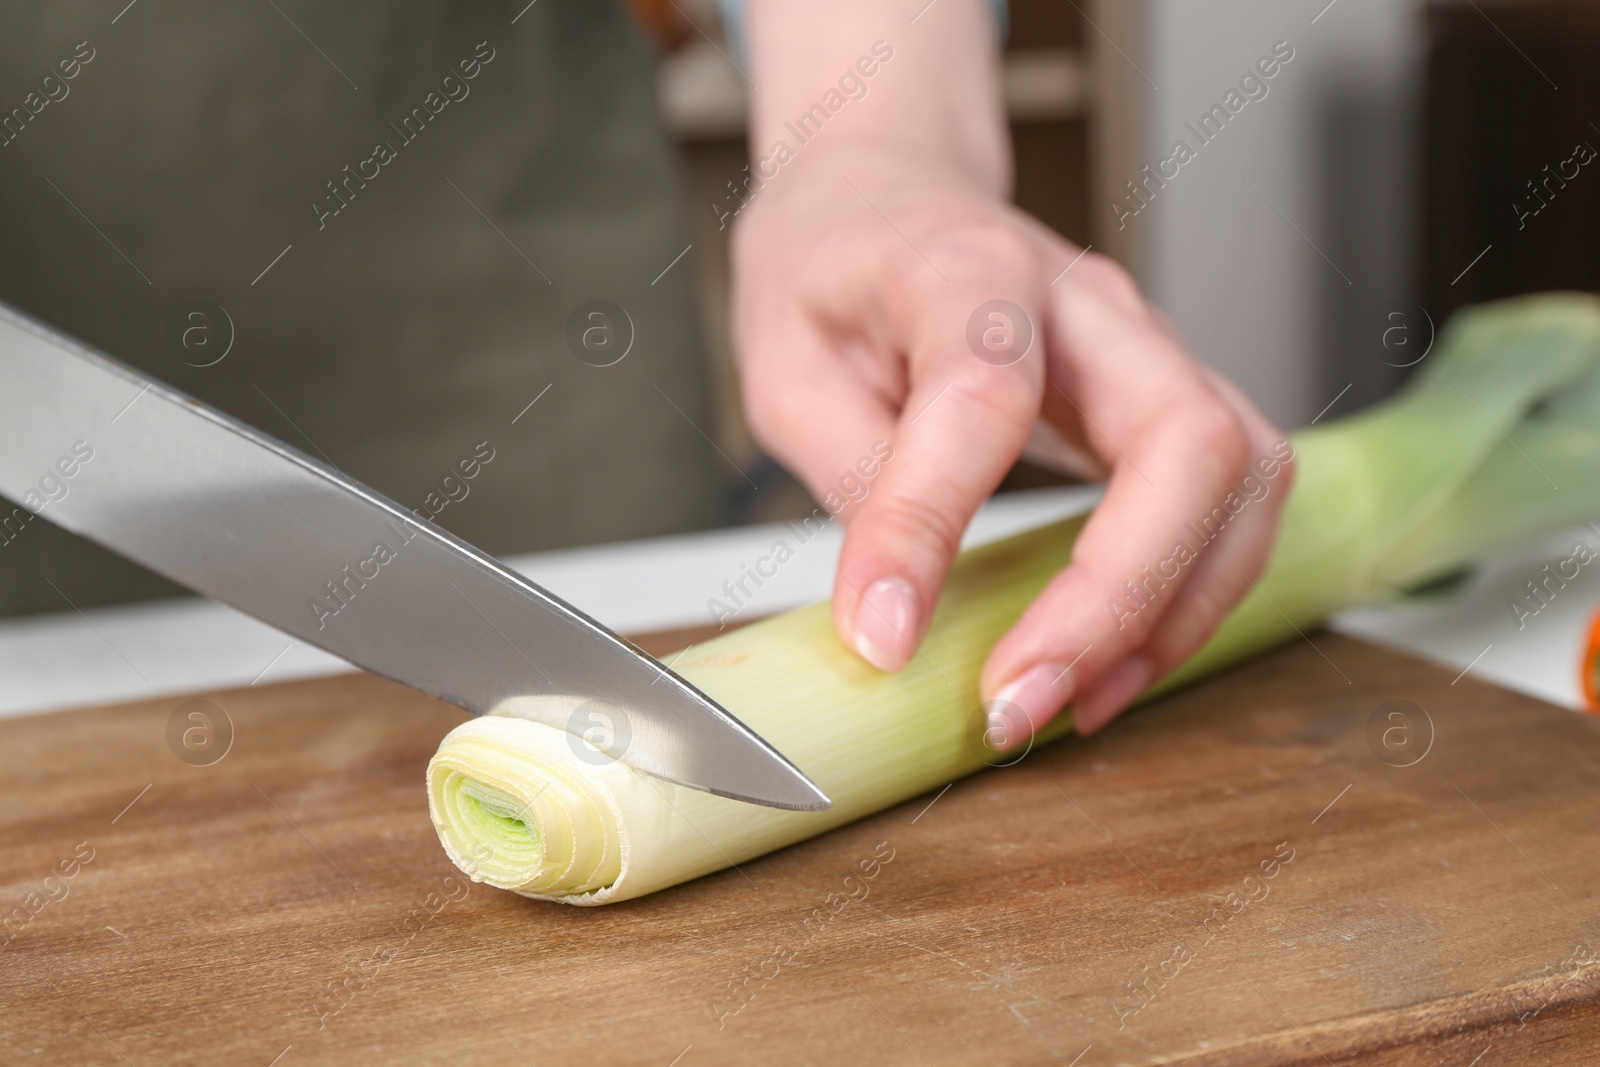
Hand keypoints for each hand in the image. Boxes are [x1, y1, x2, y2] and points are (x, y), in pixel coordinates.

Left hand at [731, 148, 1289, 737]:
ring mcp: (1148, 348)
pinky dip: (1191, 597)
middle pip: (1186, 439)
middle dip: (1119, 596)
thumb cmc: (835, 272)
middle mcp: (1089, 303)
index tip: (884, 638)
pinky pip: (1234, 502)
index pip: (984, 395)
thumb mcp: (785, 366)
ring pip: (1243, 479)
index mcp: (967, 268)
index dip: (934, 526)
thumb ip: (852, 477)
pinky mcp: (1172, 399)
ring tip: (1070, 702)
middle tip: (1021, 701)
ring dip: (1176, 612)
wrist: (892, 199)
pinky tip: (1112, 660)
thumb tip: (895, 620)